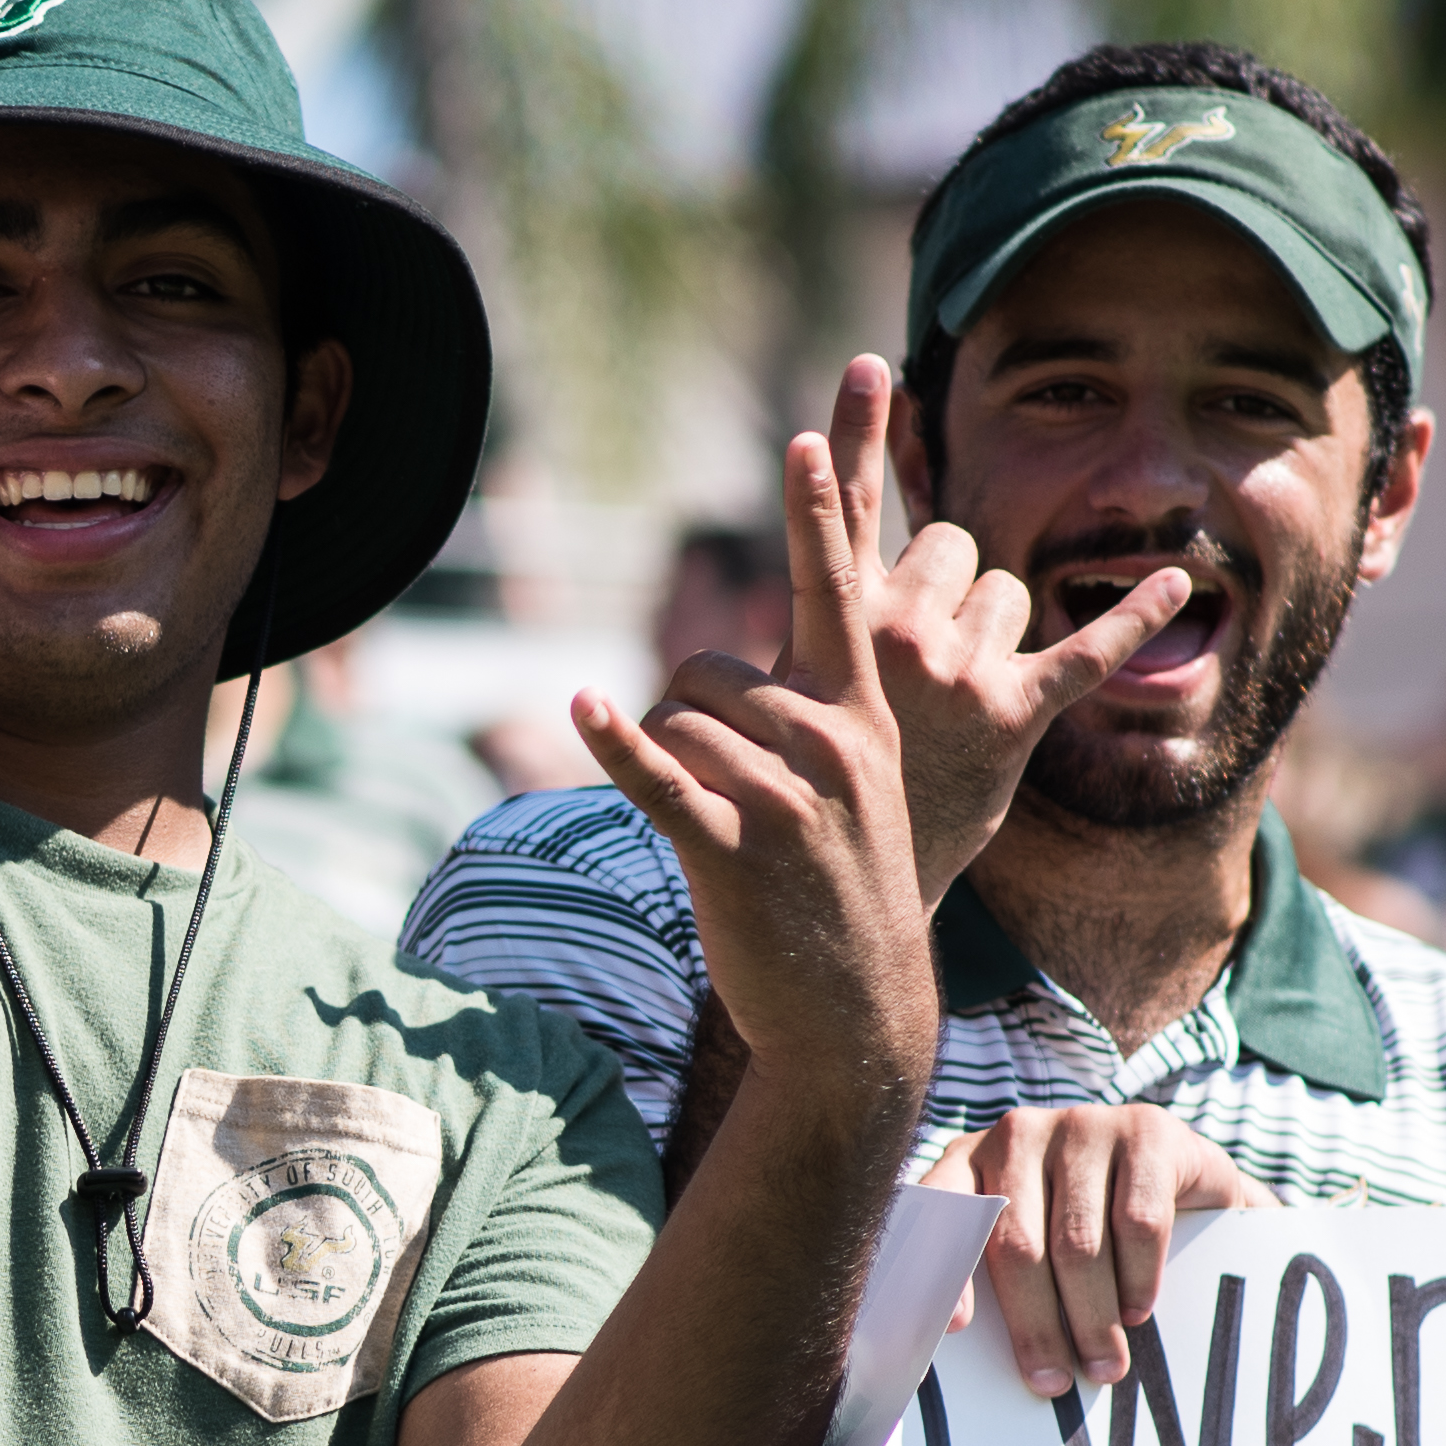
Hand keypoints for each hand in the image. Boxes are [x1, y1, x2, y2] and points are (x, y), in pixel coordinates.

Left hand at [580, 415, 1177, 1129]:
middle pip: (707, 669)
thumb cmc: (839, 890)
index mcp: (862, 718)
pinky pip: (656, 775)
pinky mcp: (731, 850)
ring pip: (673, 719)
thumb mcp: (848, 788)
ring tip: (709, 826)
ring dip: (656, 761)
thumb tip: (709, 677)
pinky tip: (583, 707)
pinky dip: (614, 743)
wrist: (854, 1009)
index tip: (810, 436)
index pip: (838, 593)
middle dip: (682, 714)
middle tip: (716, 788)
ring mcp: (784, 799)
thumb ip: (804, 717)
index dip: (819, 512)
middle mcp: (830, 745)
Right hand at [674, 361, 1187, 897]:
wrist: (838, 890)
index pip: (841, 518)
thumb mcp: (793, 691)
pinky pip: (1088, 653)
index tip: (869, 371)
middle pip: (951, 545)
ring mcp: (959, 674)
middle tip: (921, 652)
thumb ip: (815, 619)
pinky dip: (1136, 618)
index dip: (851, 442)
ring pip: (1009, 590)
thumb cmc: (812, 785)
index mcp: (836, 627)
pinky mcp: (1014, 716)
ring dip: (995, 626)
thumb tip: (808, 570)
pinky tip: (1178, 584)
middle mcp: (896, 635)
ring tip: (958, 697)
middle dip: (947, 581)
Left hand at [931, 1102, 1268, 1399]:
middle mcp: (1017, 1133)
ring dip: (1091, 1318)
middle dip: (1035, 1325)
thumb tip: (967, 1350)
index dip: (943, 1268)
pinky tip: (1137, 1311)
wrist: (1183, 1175)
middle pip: (1017, 1245)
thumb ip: (992, 1275)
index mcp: (969, 1159)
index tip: (956, 1328)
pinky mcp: (1146, 1131)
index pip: (941, 1211)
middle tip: (1051, 1382)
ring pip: (1078, 1243)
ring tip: (1103, 1366)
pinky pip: (1138, 1222)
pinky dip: (1137, 1278)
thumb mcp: (1031, 1239)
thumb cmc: (1088, 1225)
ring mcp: (1082, 1125)